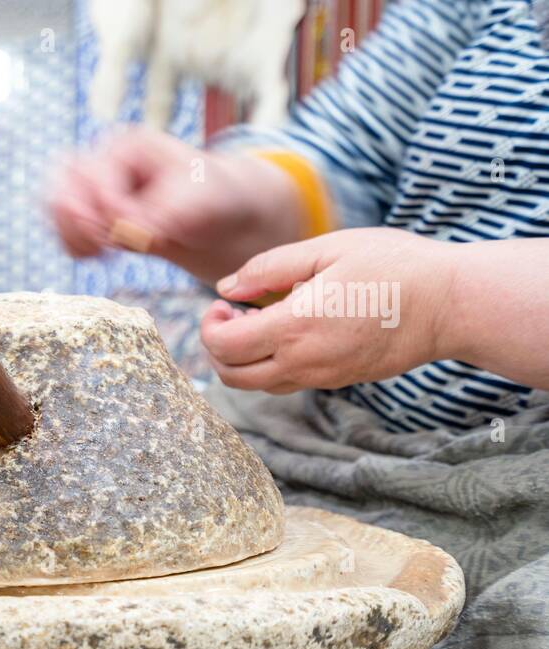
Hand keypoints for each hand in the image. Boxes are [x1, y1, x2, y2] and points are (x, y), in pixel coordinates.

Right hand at [46, 128, 304, 283]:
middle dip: (79, 220)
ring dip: (72, 235)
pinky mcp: (91, 214)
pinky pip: (62, 230)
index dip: (108, 208)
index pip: (91, 174)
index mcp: (128, 145)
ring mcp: (93, 188)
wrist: (218, 214)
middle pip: (60, 182)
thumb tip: (129, 233)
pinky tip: (101, 256)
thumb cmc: (214, 199)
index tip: (136, 232)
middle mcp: (104, 162)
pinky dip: (75, 247)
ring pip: (54, 207)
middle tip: (107, 244)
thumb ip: (166, 214)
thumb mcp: (201, 201)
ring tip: (105, 252)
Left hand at [201, 228, 459, 392]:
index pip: (224, 346)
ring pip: (258, 386)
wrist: (451, 304)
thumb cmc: (394, 266)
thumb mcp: (328, 250)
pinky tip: (288, 332)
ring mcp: (322, 377)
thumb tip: (226, 287)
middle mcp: (304, 361)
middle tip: (232, 314)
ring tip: (259, 321)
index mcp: (295, 327)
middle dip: (217, 348)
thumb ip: (270, 268)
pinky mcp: (338, 381)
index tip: (223, 302)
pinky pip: (288, 383)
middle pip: (232, 376)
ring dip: (242, 360)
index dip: (210, 326)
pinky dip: (270, 365)